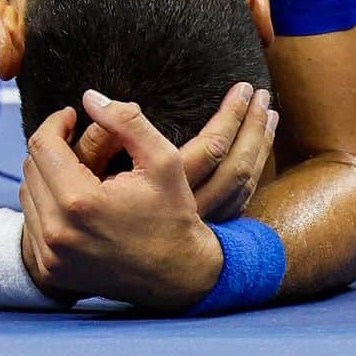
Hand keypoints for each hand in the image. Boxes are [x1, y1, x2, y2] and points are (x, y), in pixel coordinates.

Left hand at [20, 92, 222, 310]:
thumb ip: (125, 121)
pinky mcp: (51, 271)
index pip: (42, 145)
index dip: (55, 122)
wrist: (181, 277)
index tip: (72, 115)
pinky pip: (32, 222)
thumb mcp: (163, 158)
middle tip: (76, 139)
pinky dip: (46, 204)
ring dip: (46, 174)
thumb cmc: (174, 215)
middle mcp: (57, 232)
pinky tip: (73, 198)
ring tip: (76, 167)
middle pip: (31, 167)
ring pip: (26, 193)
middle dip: (51, 146)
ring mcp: (51, 256)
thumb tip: (88, 98)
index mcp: (80, 202)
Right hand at [76, 83, 277, 221]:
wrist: (98, 269)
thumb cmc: (90, 219)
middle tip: (259, 92)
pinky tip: (257, 152)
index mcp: (168, 190)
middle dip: (252, 124)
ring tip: (267, 110)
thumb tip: (99, 100)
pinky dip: (254, 171)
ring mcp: (203, 225)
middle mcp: (192, 209)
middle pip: (236, 164)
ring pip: (243, 183)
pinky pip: (240, 200)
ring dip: (260, 144)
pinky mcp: (205, 233)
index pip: (214, 147)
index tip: (239, 86)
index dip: (231, 114)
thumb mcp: (88, 175)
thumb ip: (98, 138)